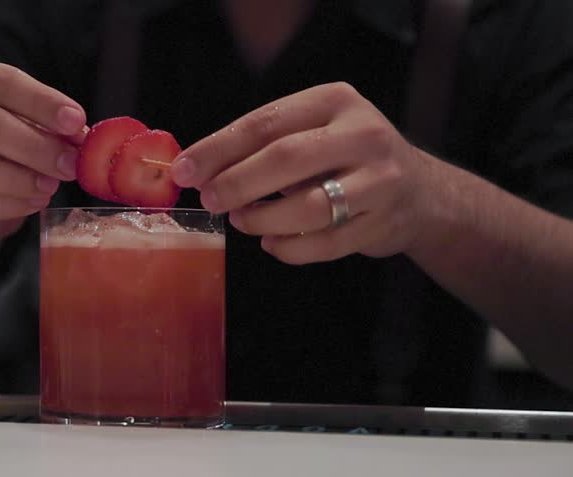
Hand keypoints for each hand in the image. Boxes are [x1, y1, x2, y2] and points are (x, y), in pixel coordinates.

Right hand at [0, 61, 86, 238]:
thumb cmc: (8, 145)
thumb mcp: (31, 124)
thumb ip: (53, 127)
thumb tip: (82, 139)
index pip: (2, 81)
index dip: (41, 101)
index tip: (75, 122)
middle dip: (36, 145)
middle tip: (70, 164)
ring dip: (19, 178)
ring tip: (52, 186)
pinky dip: (11, 203)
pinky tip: (36, 202)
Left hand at [171, 82, 441, 264]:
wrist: (420, 192)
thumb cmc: (346, 158)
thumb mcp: (314, 131)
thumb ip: (262, 145)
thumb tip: (197, 169)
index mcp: (336, 101)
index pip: (264, 122)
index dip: (218, 149)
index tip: (185, 170)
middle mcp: (363, 134)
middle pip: (285, 158)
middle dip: (236, 183)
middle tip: (209, 200)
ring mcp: (380, 180)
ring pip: (308, 206)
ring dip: (262, 219)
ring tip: (241, 221)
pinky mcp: (383, 222)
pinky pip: (325, 243)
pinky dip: (289, 248)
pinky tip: (271, 243)